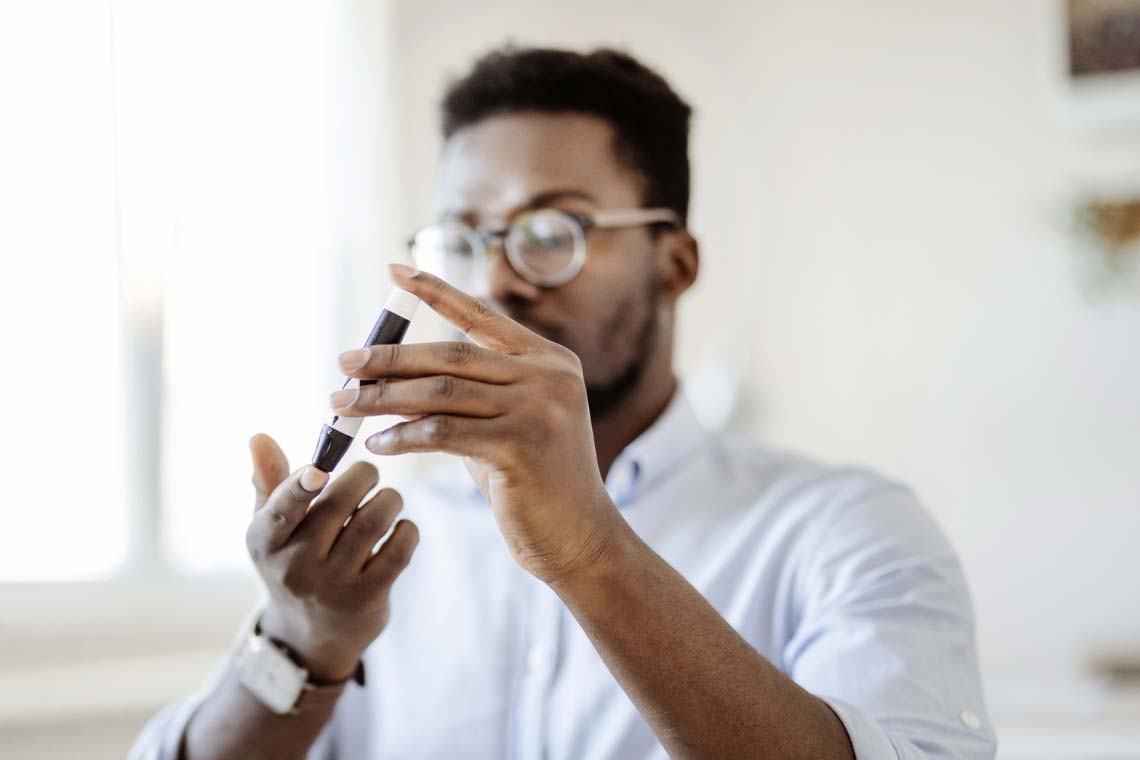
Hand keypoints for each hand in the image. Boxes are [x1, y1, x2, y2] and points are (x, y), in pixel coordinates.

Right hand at [245, 434, 418, 680]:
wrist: (310, 636)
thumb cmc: (293, 561)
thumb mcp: (271, 529)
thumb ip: (268, 482)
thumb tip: (259, 437)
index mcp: (265, 541)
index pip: (280, 511)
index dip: (298, 488)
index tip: (317, 469)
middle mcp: (295, 566)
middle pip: (340, 503)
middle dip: (363, 476)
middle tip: (369, 474)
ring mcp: (332, 586)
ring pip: (374, 521)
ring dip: (389, 499)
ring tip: (388, 499)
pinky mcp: (366, 599)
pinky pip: (399, 550)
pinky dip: (407, 530)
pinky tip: (400, 528)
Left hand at [328, 263, 622, 584]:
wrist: (578, 538)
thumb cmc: (534, 484)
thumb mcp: (504, 427)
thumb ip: (466, 398)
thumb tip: (396, 377)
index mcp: (549, 360)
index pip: (482, 316)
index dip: (435, 292)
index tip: (394, 272)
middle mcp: (548, 376)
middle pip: (451, 354)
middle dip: (390, 357)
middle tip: (344, 363)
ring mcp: (539, 408)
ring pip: (441, 391)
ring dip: (384, 397)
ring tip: (343, 404)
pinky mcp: (522, 445)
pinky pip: (443, 433)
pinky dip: (402, 436)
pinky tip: (377, 444)